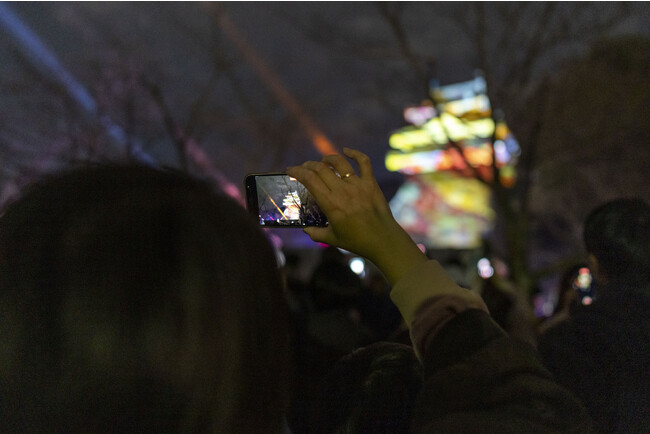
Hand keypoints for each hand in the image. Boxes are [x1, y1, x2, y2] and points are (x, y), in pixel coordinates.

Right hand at [287, 148, 426, 283]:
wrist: (383, 240)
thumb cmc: (357, 241)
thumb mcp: (332, 239)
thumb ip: (316, 234)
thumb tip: (306, 229)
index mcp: (330, 203)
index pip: (309, 179)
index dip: (297, 171)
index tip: (290, 170)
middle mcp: (342, 190)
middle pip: (320, 168)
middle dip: (308, 165)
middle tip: (304, 168)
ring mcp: (358, 185)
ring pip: (339, 162)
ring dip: (327, 158)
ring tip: (322, 161)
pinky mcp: (371, 183)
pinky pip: (364, 162)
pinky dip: (355, 153)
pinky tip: (347, 151)